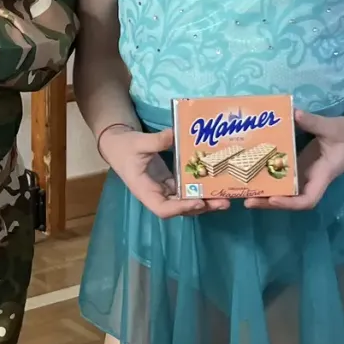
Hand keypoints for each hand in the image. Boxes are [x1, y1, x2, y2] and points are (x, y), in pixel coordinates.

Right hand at [99, 124, 229, 218]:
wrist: (118, 145)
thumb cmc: (124, 147)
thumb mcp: (138, 143)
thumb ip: (156, 141)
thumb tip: (174, 134)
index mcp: (144, 190)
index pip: (162, 208)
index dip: (180, 208)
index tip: (198, 202)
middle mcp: (156, 195)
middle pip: (180, 209)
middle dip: (202, 208)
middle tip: (223, 203)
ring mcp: (164, 190)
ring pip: (186, 202)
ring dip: (205, 202)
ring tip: (226, 199)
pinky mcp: (170, 183)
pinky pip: (187, 191)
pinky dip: (201, 190)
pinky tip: (216, 185)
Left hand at [247, 108, 343, 211]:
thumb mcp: (334, 127)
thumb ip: (314, 122)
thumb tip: (294, 114)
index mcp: (322, 175)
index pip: (308, 200)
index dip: (290, 204)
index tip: (273, 199)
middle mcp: (311, 179)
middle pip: (290, 200)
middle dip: (269, 202)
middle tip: (246, 199)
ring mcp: (304, 173)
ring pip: (284, 190)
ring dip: (265, 192)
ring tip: (242, 190)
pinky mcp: (299, 165)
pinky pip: (283, 175)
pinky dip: (269, 176)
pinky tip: (251, 171)